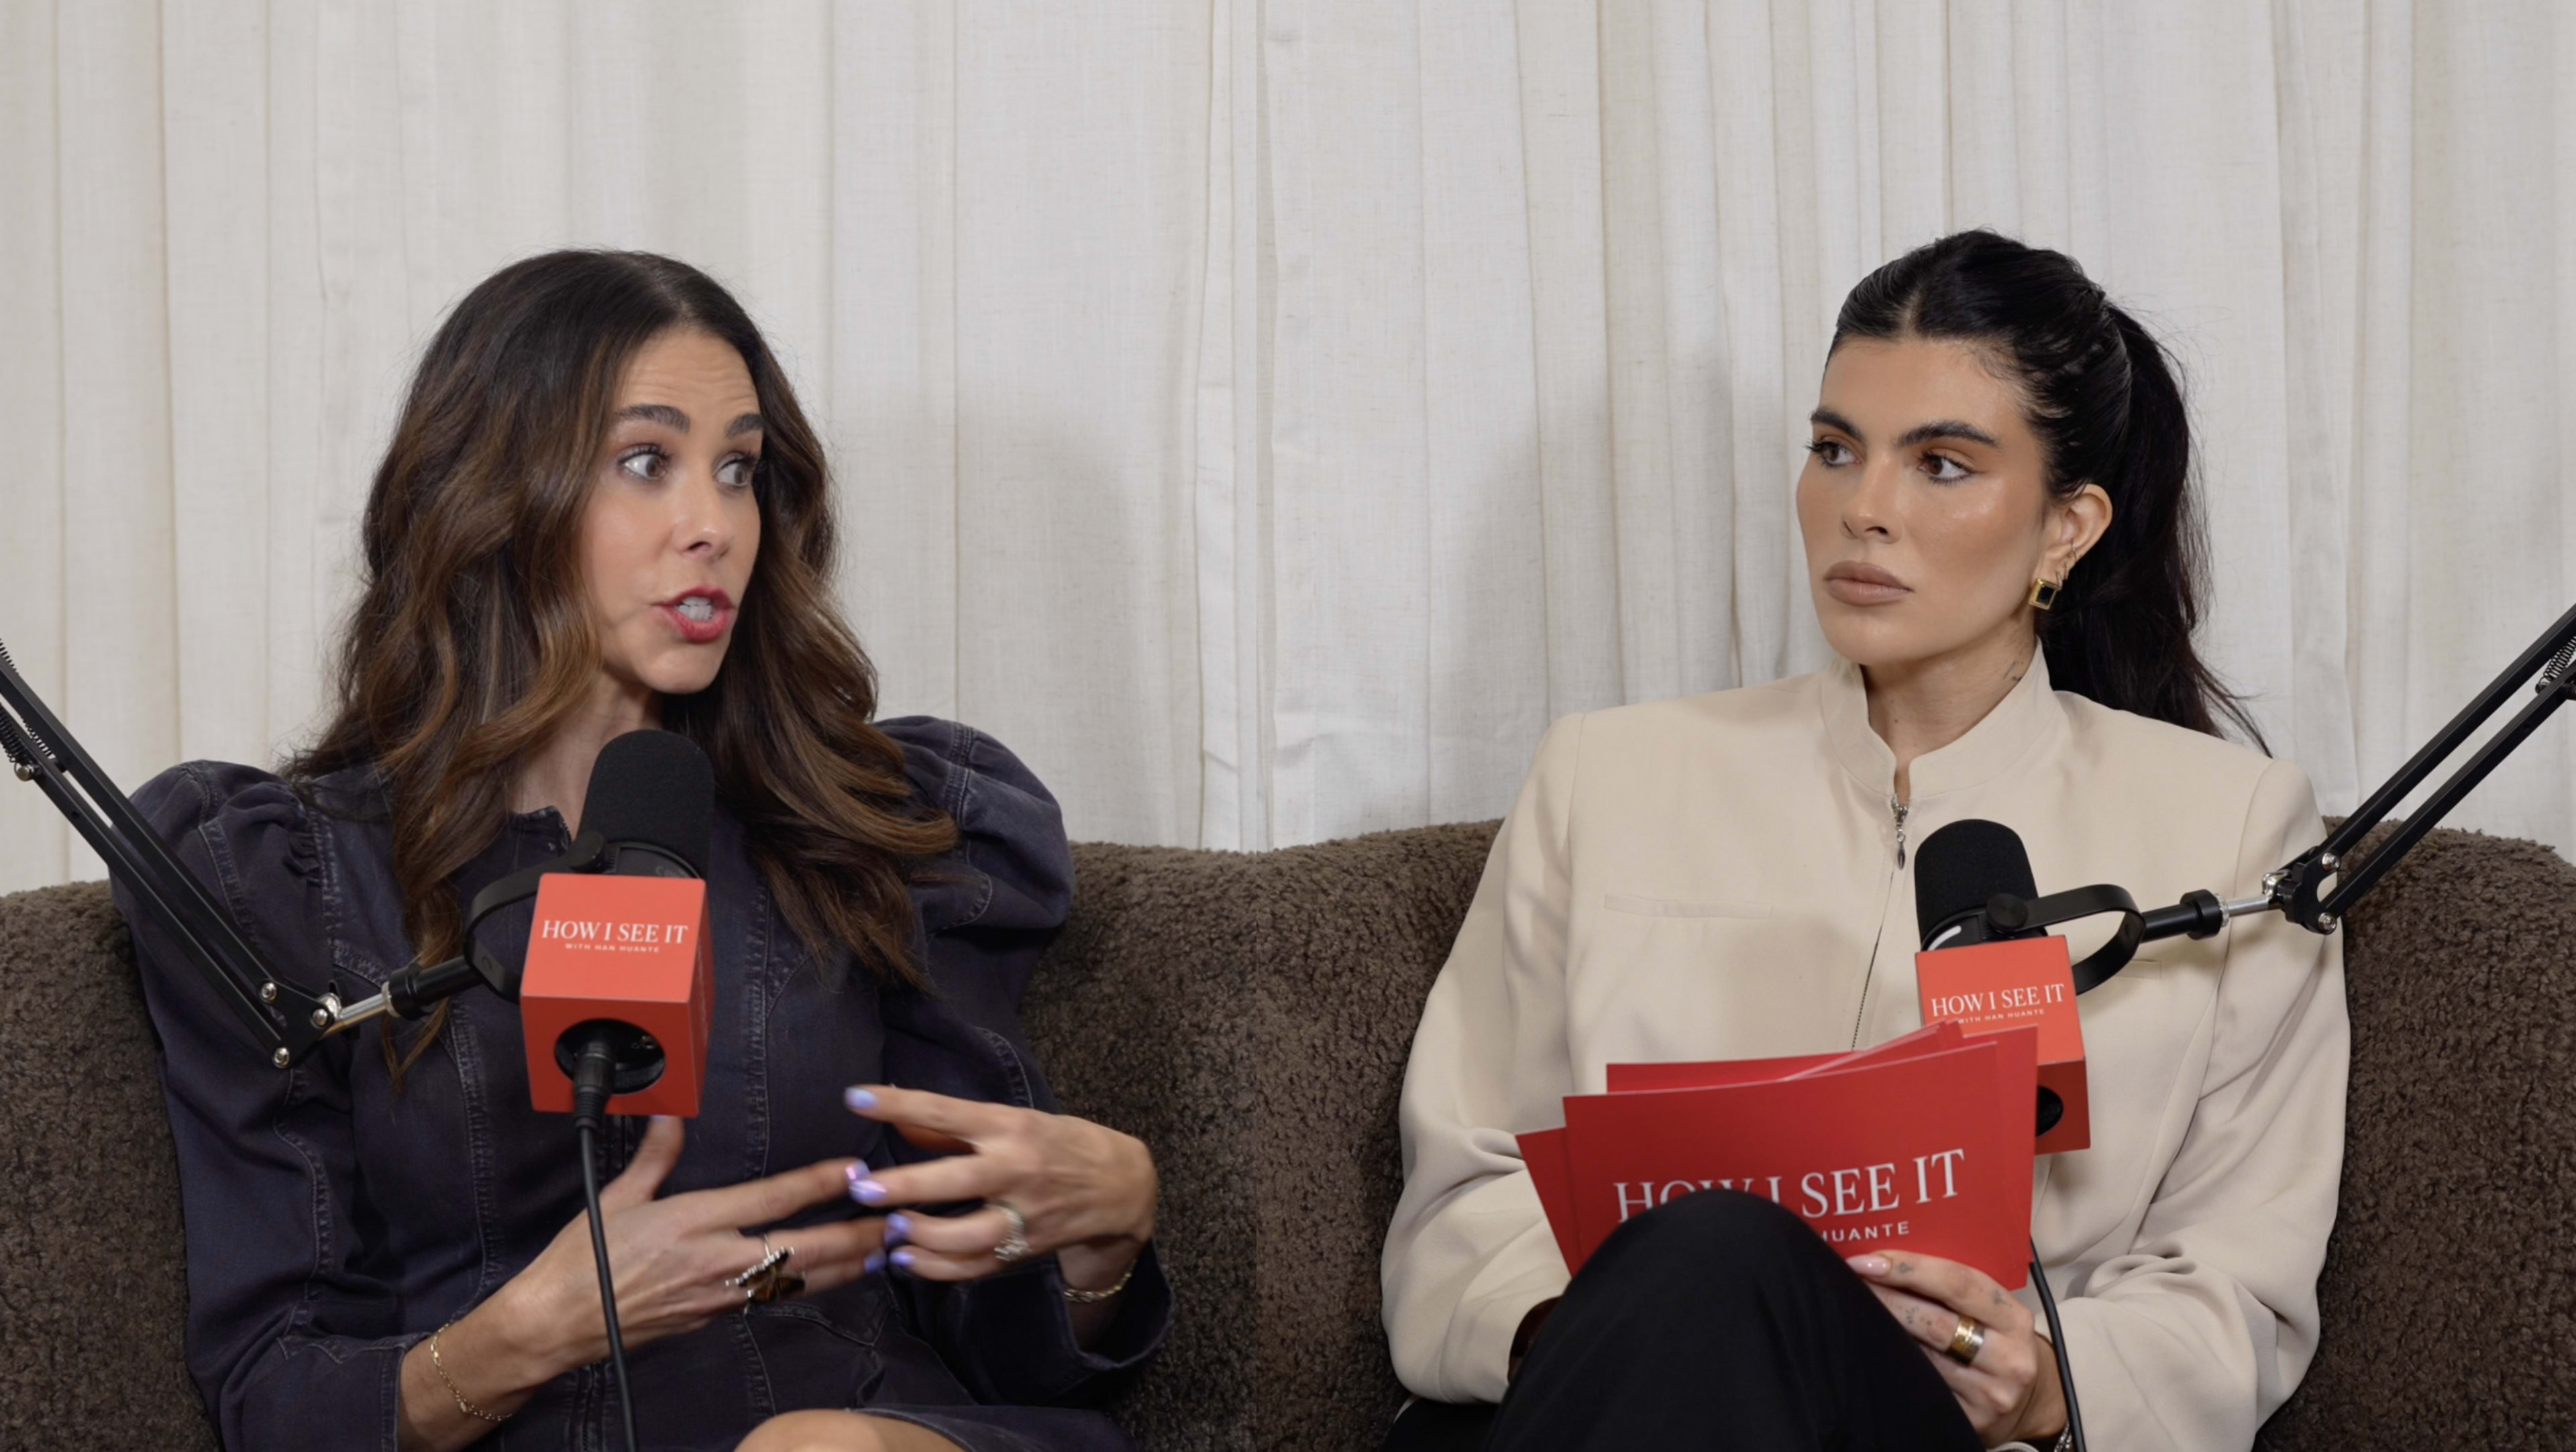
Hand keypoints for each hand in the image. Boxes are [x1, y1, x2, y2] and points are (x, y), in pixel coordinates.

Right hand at [498, 1117, 888, 1374]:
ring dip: (845, 1266)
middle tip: (895, 1221)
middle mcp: (716, 1260)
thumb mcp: (618, 1197)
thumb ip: (655, 1156)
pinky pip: (773, 1301)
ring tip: (884, 1251)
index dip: (819, 1183)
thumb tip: (668, 1115)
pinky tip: (831, 1280)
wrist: (558, 1322)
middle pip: (803, 1248)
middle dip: (855, 1235)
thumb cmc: (584, 1260)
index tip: (855, 1170)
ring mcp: (720, 1295)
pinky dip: (809, 1288)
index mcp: (695, 1220)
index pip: (773, 1198)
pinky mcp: (715, 1318)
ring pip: (798, 1281)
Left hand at [840, 1084, 1155, 1293]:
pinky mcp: (1026, 1247)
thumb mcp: (1015, 1120)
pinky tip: (909, 1261)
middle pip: (956, 1179)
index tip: (856, 1098)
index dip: (899, 1105)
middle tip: (863, 1188)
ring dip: (923, 1236)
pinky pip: (977, 1266)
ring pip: (968, 1235)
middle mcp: (1017, 1168)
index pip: (947, 1112)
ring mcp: (1024, 1213)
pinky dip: (939, 1269)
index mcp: (1011, 1126)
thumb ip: (952, 1126)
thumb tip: (897, 1117)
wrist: (1122, 1186)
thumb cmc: (1060, 1143)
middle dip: (906, 1186)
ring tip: (891, 1231)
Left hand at [1847, 1250, 2063, 1446]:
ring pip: (1921, 1357)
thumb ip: (1955, 1285)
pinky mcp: (1969, 1420)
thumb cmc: (1998, 1339)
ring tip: (1856, 1311)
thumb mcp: (1993, 1309)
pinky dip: (1894, 1364)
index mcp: (2014, 1318)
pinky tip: (1875, 1349)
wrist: (2030, 1400)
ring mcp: (1988, 1394)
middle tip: (1850, 1283)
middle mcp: (2007, 1358)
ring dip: (1883, 1331)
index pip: (1957, 1283)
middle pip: (1933, 1322)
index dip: (1908, 1268)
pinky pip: (1920, 1385)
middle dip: (1886, 1299)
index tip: (1867, 1261)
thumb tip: (1887, 1256)